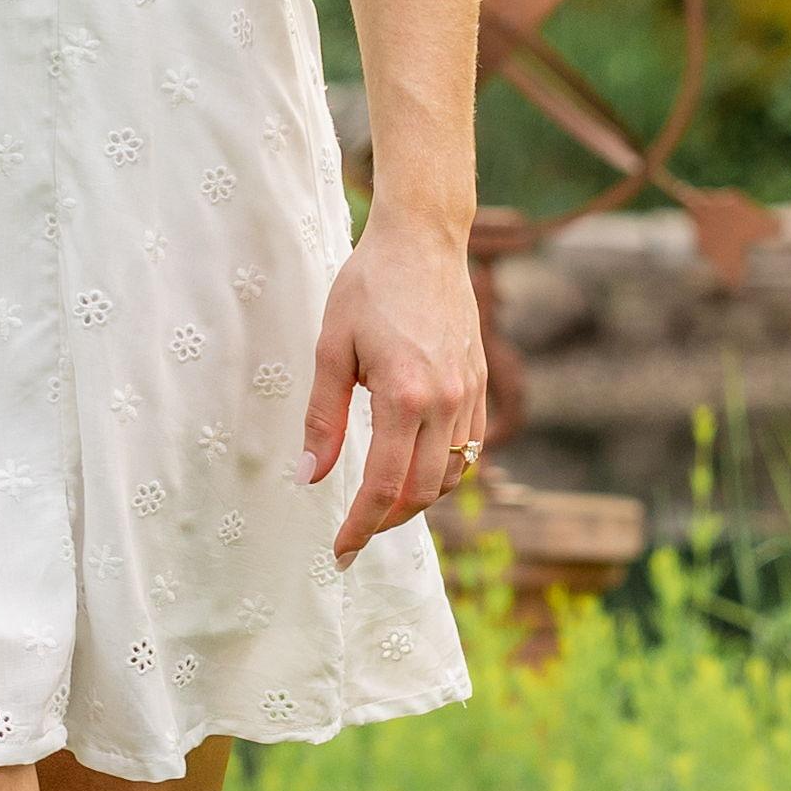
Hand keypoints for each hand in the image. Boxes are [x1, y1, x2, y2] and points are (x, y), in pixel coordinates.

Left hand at [300, 207, 489, 565]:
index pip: (383, 486)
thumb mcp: (331, 348)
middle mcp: (446, 401)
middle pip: (420, 492)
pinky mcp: (481, 382)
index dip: (360, 527)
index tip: (340, 552)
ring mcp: (470, 393)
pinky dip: (444, 470)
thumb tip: (310, 477)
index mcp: (404, 396)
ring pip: (451, 475)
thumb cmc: (369, 286)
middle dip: (386, 522)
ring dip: (417, 499)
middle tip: (354, 533)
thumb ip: (323, 418)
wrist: (423, 239)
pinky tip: (416, 468)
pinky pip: (470, 447)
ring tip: (382, 503)